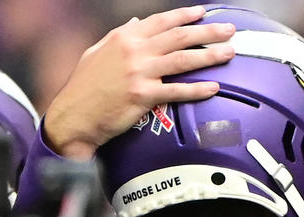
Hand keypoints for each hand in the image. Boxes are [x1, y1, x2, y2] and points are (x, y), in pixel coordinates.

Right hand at [43, 6, 235, 158]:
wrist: (74, 116)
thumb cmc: (83, 87)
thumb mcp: (97, 52)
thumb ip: (119, 36)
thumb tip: (136, 21)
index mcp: (124, 38)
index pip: (161, 21)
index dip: (185, 16)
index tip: (203, 13)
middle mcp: (134, 51)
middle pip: (180, 37)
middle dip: (208, 31)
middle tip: (229, 30)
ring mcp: (139, 73)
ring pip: (183, 60)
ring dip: (210, 55)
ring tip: (229, 53)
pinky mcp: (143, 96)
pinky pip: (177, 90)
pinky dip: (197, 89)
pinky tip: (213, 87)